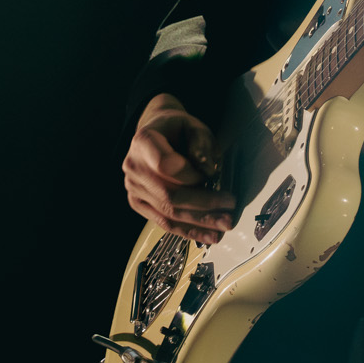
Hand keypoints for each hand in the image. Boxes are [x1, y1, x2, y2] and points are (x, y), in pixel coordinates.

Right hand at [122, 95, 234, 243]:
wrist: (157, 133)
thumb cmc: (178, 129)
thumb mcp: (194, 126)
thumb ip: (201, 144)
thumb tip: (207, 171)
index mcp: (144, 141)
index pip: (166, 165)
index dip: (191, 174)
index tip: (210, 175)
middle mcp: (133, 166)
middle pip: (169, 194)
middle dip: (203, 205)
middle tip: (229, 210)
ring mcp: (133, 187)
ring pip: (167, 212)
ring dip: (198, 223)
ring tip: (223, 226)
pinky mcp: (137, 203)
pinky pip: (163, 222)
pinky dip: (187, 230)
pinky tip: (207, 235)